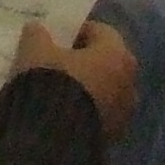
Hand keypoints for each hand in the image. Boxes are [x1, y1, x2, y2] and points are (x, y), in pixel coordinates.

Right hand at [12, 20, 138, 140]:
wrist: (56, 135)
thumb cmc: (53, 82)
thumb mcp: (35, 51)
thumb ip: (37, 35)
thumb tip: (37, 30)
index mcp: (117, 52)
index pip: (99, 31)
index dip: (76, 33)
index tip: (56, 40)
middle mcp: (129, 78)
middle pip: (106, 61)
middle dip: (85, 62)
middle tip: (58, 64)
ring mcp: (125, 108)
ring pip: (106, 89)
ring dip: (88, 87)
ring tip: (59, 91)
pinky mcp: (116, 132)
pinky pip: (102, 112)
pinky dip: (88, 108)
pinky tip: (65, 111)